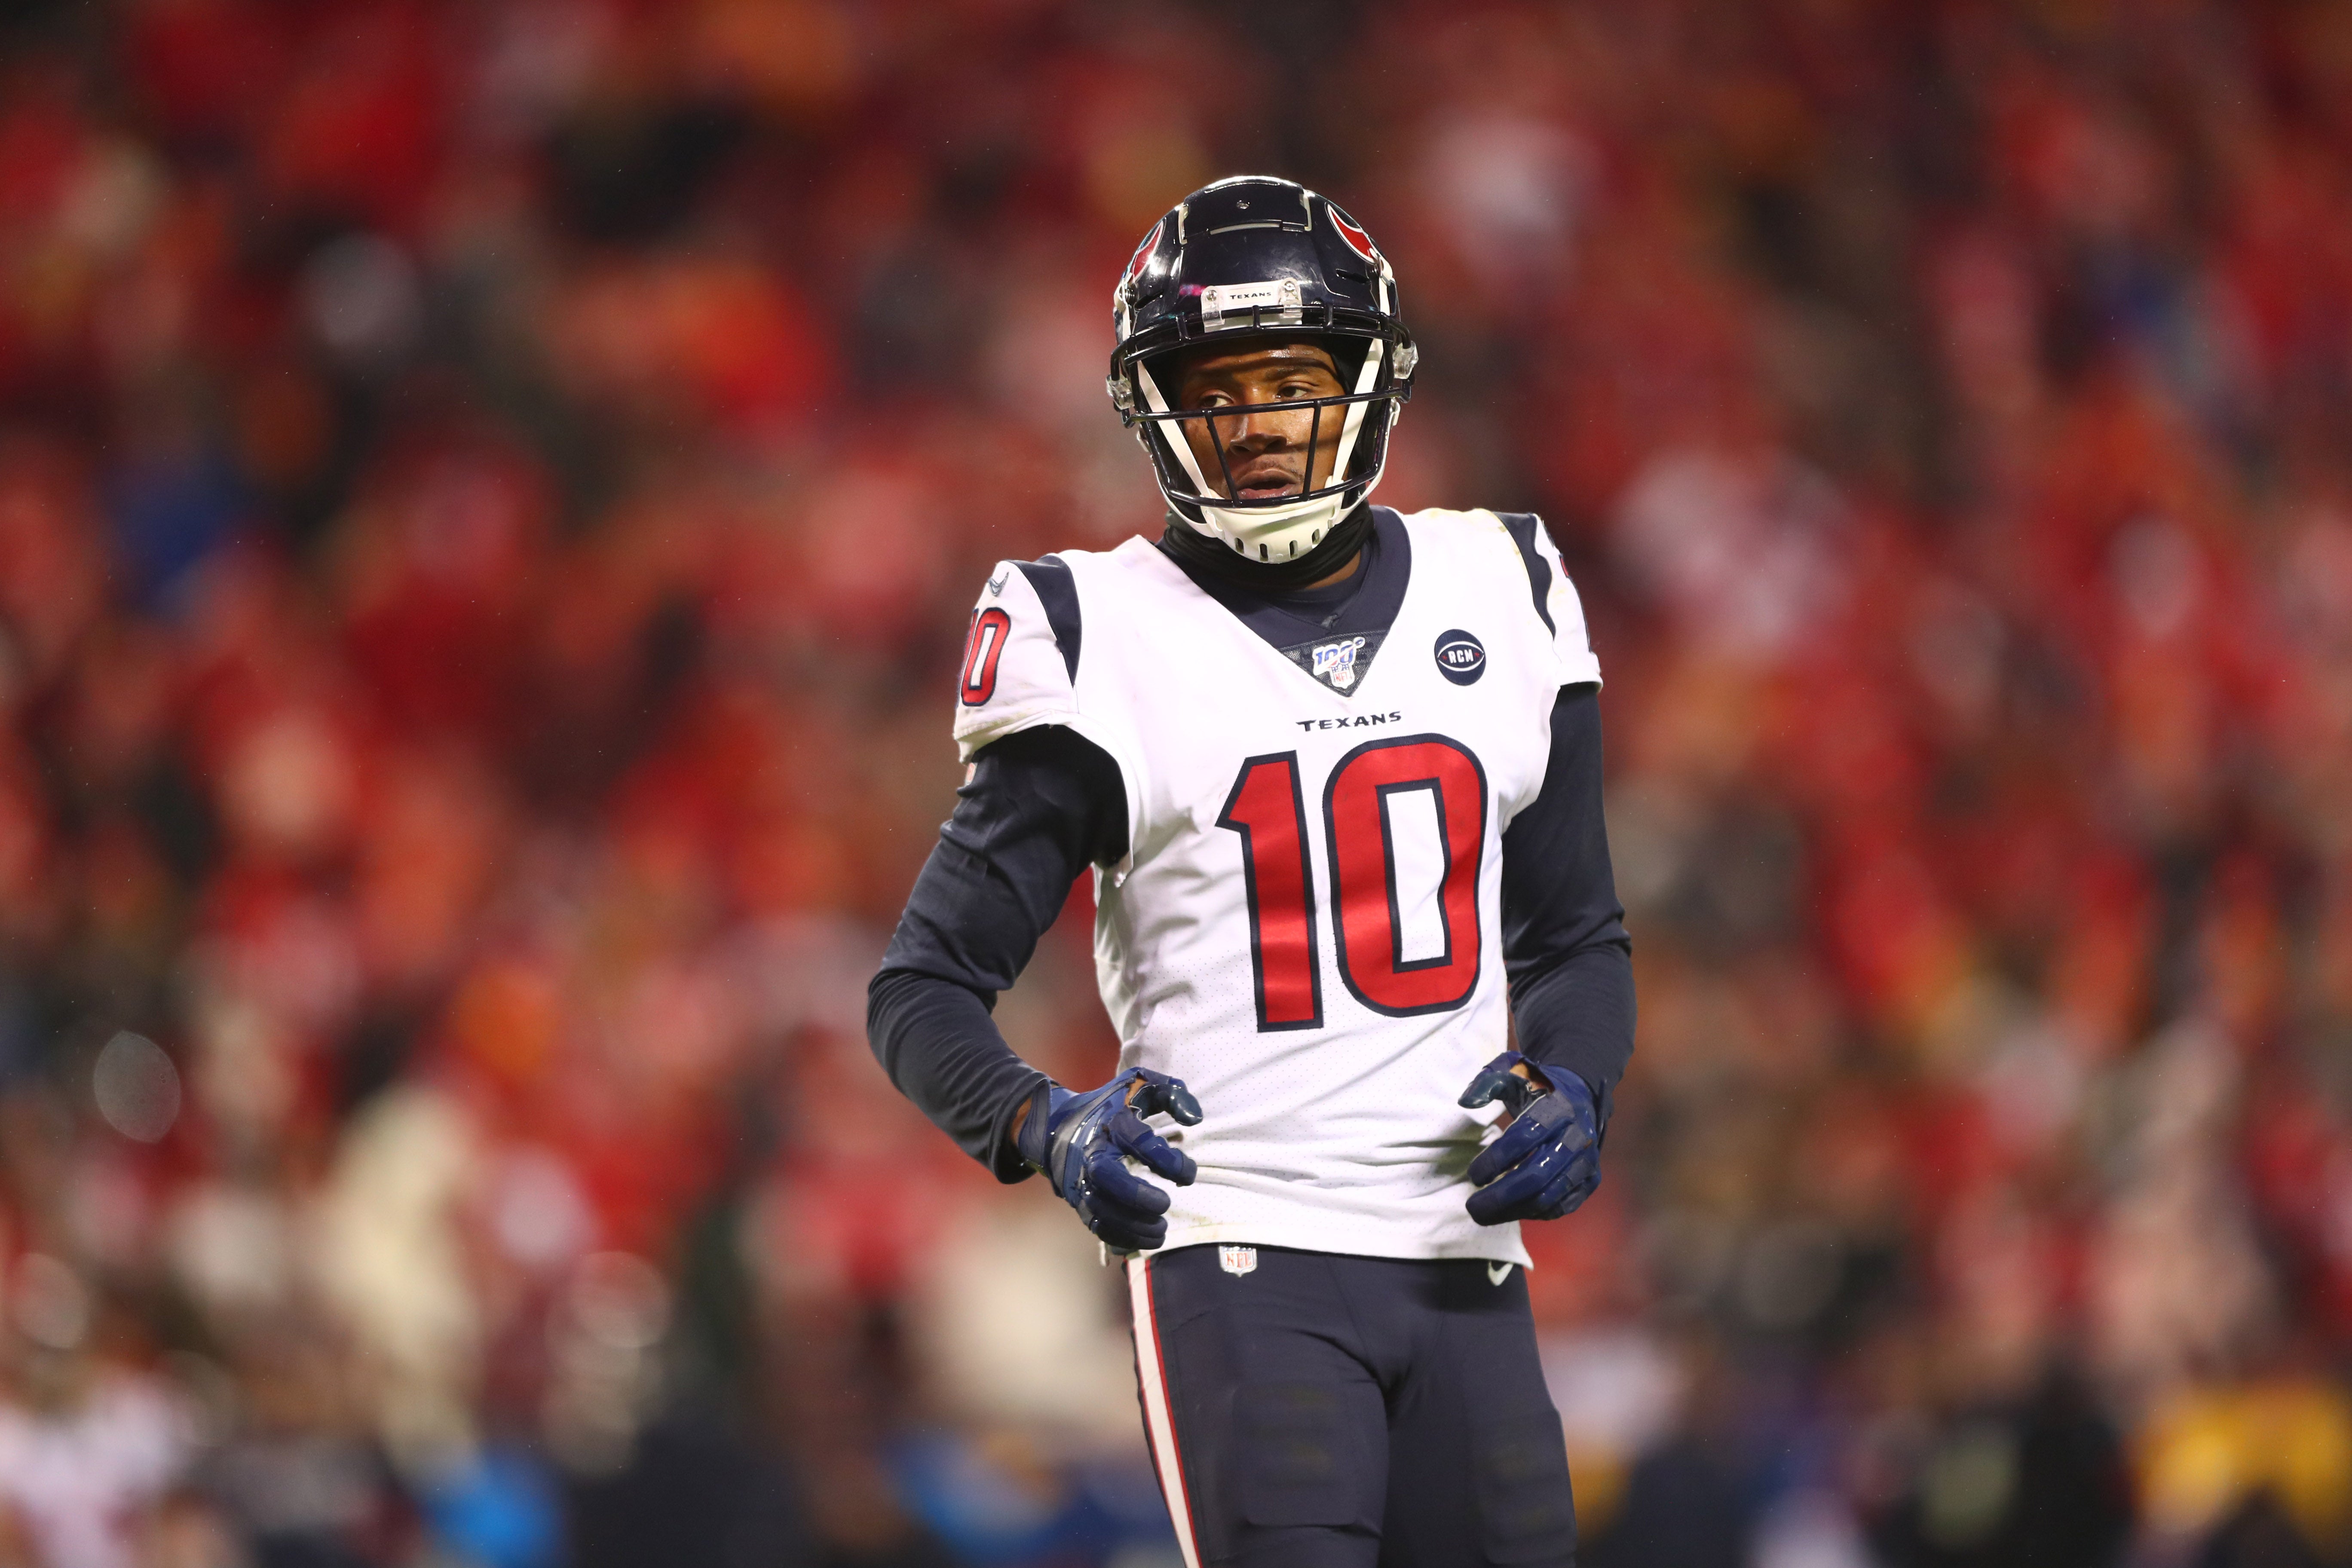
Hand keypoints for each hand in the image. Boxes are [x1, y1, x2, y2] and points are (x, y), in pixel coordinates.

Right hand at [1018, 1068, 1203, 1250]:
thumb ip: (1171, 1093)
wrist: (1059, 1124)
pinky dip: (1120, 1237)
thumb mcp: (1141, 1086)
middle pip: (1106, 1177)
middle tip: (1165, 1205)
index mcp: (1113, 1124)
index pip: (1137, 1141)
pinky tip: (1146, 1240)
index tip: (1189, 1174)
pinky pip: (1097, 1225)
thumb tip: (1194, 1117)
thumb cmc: (1112, 1106)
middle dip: (1136, 1195)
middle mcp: (1093, 1153)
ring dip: (1132, 1225)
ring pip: (1100, 1208)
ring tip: (1162, 1230)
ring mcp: (1083, 1179)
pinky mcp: (1080, 1200)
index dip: (1165, 1159)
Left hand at [1458, 1052, 1599, 1224]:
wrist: (1580, 1096)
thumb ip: (1488, 1082)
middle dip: (1501, 1196)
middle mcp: (1577, 1137)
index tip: (1472, 1174)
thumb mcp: (1514, 1072)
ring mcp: (1587, 1162)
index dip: (1496, 1159)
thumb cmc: (1539, 1087)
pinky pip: (1562, 1206)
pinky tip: (1510, 1211)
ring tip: (1485, 1214)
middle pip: (1537, 1175)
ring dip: (1514, 1210)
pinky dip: (1534, 1213)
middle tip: (1472, 1207)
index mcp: (1558, 1109)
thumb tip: (1467, 1101)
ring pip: (1550, 1197)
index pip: (1524, 1138)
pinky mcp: (1590, 1180)